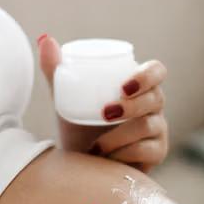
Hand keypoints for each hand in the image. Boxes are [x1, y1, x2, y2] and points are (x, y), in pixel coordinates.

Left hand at [37, 33, 169, 172]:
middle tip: (105, 114)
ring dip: (120, 136)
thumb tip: (45, 39)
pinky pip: (148, 152)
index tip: (123, 86)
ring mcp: (158, 131)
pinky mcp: (156, 155)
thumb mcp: (65, 99)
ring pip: (149, 126)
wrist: (78, 165)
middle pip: (156, 98)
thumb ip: (55, 71)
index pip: (156, 71)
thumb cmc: (77, 127)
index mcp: (137, 86)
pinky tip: (108, 159)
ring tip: (96, 145)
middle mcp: (153, 106)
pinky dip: (124, 155)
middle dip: (132, 106)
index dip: (148, 75)